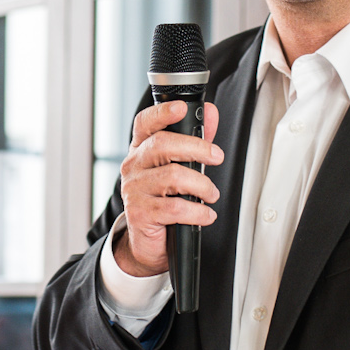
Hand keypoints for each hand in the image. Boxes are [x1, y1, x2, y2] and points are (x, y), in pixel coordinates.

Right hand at [113, 101, 222, 277]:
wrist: (147, 241)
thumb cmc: (163, 200)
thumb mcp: (178, 167)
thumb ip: (194, 140)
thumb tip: (210, 114)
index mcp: (141, 150)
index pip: (145, 124)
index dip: (162, 113)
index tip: (182, 108)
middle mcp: (133, 166)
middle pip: (162, 145)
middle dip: (197, 148)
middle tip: (216, 157)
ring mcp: (134, 190)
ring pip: (172, 176)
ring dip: (202, 185)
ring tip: (211, 194)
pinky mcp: (140, 214)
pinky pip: (174, 208)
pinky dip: (197, 212)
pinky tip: (205, 214)